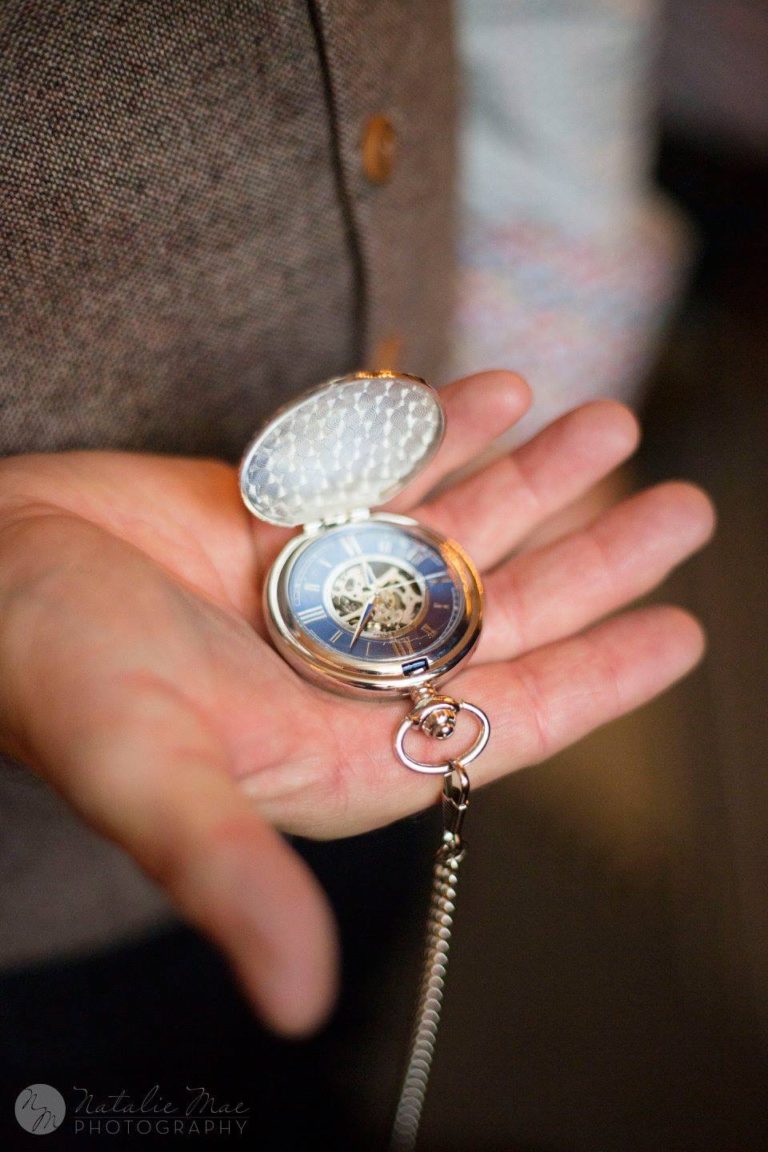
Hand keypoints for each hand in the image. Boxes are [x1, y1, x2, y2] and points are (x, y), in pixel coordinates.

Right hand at [0, 372, 713, 1035]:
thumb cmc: (47, 674)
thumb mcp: (147, 772)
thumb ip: (231, 876)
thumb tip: (299, 1008)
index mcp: (337, 743)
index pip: (505, 718)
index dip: (600, 679)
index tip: (684, 632)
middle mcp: (342, 665)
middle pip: (502, 613)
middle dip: (597, 560)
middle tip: (683, 509)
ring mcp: (317, 583)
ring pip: (454, 531)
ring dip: (536, 479)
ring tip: (608, 425)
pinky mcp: (283, 516)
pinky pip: (385, 469)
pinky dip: (442, 432)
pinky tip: (500, 395)